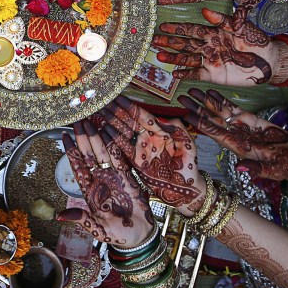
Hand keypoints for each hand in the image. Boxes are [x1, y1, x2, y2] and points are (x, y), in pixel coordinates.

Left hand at [57, 119, 152, 247]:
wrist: (140, 235)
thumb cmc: (118, 234)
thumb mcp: (98, 228)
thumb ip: (81, 218)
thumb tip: (59, 216)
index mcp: (90, 190)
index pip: (77, 166)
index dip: (70, 151)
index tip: (63, 135)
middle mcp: (100, 180)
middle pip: (89, 155)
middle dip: (82, 137)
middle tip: (78, 120)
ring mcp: (114, 177)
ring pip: (103, 153)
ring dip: (97, 137)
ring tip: (92, 121)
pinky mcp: (128, 178)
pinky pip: (120, 158)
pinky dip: (115, 145)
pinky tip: (111, 132)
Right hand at [99, 97, 205, 216]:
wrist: (186, 190)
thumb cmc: (190, 166)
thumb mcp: (188, 145)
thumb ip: (178, 129)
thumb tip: (164, 118)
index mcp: (160, 130)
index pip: (143, 115)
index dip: (130, 106)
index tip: (117, 97)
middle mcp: (148, 137)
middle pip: (129, 121)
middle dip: (116, 111)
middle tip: (102, 102)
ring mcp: (141, 149)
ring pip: (123, 133)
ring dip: (110, 123)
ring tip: (98, 113)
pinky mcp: (136, 161)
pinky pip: (122, 149)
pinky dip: (112, 141)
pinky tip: (102, 132)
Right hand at [153, 8, 274, 85]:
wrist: (269, 61)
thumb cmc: (256, 41)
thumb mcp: (241, 27)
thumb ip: (222, 21)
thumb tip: (204, 11)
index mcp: (213, 33)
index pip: (191, 30)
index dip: (177, 28)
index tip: (163, 26)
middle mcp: (208, 47)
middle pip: (185, 44)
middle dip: (170, 42)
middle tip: (154, 41)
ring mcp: (209, 61)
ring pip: (187, 59)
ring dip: (173, 58)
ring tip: (159, 56)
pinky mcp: (214, 75)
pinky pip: (196, 75)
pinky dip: (186, 74)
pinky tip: (175, 74)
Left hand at [179, 88, 287, 186]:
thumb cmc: (286, 167)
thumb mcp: (274, 170)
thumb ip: (258, 169)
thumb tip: (241, 168)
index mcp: (237, 147)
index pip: (214, 133)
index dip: (200, 124)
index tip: (186, 115)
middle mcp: (235, 135)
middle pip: (211, 120)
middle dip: (196, 109)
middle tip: (181, 98)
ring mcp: (241, 126)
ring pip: (219, 112)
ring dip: (205, 102)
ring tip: (192, 90)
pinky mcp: (250, 119)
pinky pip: (232, 108)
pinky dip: (221, 99)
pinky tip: (210, 92)